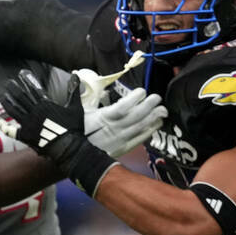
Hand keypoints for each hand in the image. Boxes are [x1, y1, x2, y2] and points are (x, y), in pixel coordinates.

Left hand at [0, 70, 85, 148]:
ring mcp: (28, 124)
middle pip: (20, 97)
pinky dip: (4, 126)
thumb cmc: (73, 128)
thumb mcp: (75, 106)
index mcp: (45, 105)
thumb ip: (73, 90)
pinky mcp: (25, 136)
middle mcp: (34, 112)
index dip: (27, 80)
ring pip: (13, 110)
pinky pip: (11, 130)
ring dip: (6, 102)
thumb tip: (75, 75)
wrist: (68, 147)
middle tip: (7, 82)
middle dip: (13, 88)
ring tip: (0, 96)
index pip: (34, 89)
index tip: (21, 73)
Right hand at [1, 70, 166, 164]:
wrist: (73, 158)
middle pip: (136, 116)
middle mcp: (114, 129)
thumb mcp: (75, 112)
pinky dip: (148, 132)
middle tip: (157, 97)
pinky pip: (139, 140)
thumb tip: (76, 76)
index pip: (123, 107)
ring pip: (140, 127)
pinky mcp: (122, 149)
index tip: (142, 91)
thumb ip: (79, 94)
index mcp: (103, 118)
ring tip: (162, 111)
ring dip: (153, 118)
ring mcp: (120, 140)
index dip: (135, 99)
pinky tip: (156, 126)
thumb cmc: (73, 133)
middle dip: (149, 106)